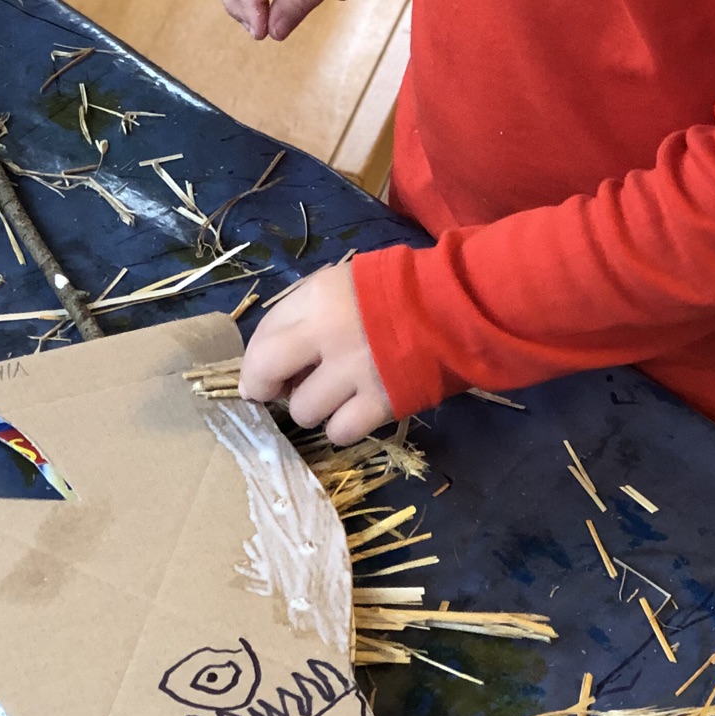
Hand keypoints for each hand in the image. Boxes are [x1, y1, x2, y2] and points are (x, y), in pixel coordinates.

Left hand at [239, 261, 393, 445]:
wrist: (457, 307)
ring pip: (303, 411)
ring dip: (313, 407)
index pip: (263, 336)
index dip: (257, 359)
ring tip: (333, 395)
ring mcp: (354, 372)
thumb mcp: (341, 283)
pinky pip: (339, 432)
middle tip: (277, 392)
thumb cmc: (394, 292)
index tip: (265, 370)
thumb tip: (267, 359)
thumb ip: (302, 312)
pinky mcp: (381, 404)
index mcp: (318, 297)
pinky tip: (353, 411)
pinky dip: (341, 426)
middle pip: (266, 372)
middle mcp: (328, 333)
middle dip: (263, 388)